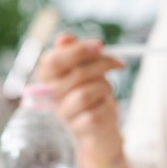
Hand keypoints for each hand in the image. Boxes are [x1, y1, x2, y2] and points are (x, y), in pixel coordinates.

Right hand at [36, 33, 124, 156]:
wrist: (99, 129)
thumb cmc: (91, 93)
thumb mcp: (84, 69)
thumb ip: (74, 53)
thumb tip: (63, 38)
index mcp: (47, 79)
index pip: (53, 61)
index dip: (78, 50)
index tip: (100, 45)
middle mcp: (52, 97)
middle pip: (75, 74)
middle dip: (101, 64)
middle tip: (118, 62)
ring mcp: (64, 114)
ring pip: (86, 93)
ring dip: (105, 87)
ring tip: (108, 89)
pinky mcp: (79, 128)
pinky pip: (97, 110)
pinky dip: (107, 104)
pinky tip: (106, 106)